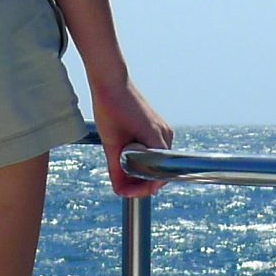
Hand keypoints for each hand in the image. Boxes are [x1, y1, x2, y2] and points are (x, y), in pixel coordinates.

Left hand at [89, 72, 172, 197]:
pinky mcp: (157, 127)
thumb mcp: (111, 144)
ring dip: (142, 169)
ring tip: (122, 173)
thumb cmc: (110, 109)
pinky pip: (155, 149)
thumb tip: (120, 191)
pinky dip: (143, 158)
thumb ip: (117, 169)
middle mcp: (165, 135)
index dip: (145, 188)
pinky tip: (128, 159)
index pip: (161, 174)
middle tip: (123, 187)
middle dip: (142, 181)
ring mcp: (164, 130)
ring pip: (158, 160)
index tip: (129, 193)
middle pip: (161, 169)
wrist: (111, 82)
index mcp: (157, 139)